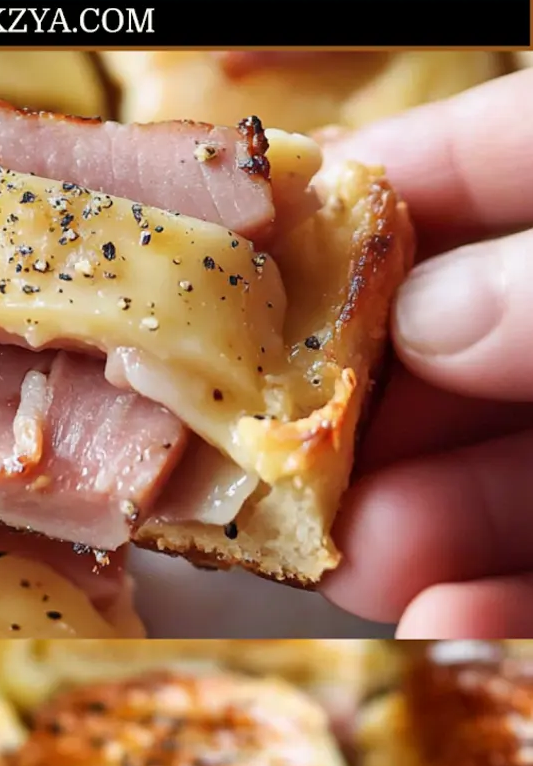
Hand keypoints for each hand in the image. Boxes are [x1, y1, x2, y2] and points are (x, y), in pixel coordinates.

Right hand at [321, 67, 532, 635]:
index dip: (382, 184)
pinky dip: (510, 595)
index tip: (258, 236)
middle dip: (374, 400)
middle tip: (278, 449)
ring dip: (423, 517)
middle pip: (479, 332)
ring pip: (518, 462)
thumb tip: (436, 317)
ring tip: (349, 564)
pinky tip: (439, 613)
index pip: (503, 153)